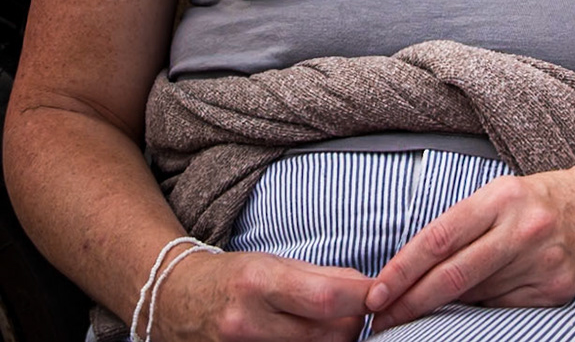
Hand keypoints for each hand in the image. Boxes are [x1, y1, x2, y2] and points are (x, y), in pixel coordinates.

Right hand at [153, 248, 369, 340]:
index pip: (328, 298)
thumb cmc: (231, 278)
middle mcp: (246, 324)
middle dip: (351, 324)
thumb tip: (368, 290)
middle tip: (351, 312)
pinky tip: (304, 338)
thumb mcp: (274, 262)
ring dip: (332, 341)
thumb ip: (323, 276)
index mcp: (258, 284)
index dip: (362, 297)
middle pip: (327, 334)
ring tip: (325, 325)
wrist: (173, 302)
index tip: (379, 293)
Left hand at [365, 170, 574, 330]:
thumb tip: (411, 275)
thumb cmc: (539, 201)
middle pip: (454, 276)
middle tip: (381, 321)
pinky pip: (504, 310)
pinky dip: (481, 312)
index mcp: (503, 197)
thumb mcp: (500, 196)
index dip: (402, 270)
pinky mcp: (556, 289)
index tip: (376, 294)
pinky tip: (471, 309)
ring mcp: (543, 261)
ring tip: (417, 316)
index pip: (440, 239)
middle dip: (410, 303)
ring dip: (442, 311)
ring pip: (476, 298)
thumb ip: (462, 229)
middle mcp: (524, 228)